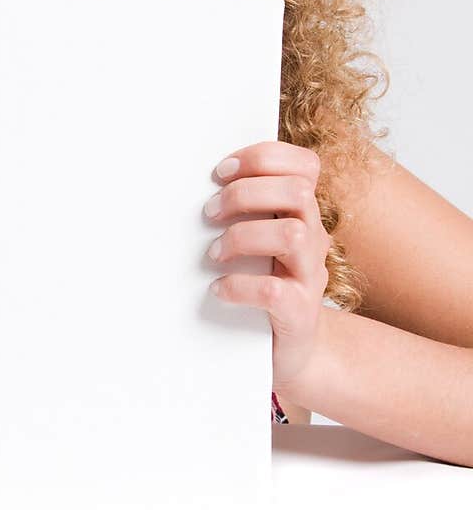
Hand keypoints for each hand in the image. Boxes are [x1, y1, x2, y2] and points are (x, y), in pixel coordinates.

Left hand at [203, 142, 330, 391]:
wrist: (291, 351)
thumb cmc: (264, 287)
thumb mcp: (259, 244)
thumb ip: (245, 212)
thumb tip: (195, 185)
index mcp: (303, 215)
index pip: (304, 165)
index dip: (264, 158)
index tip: (222, 171)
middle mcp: (314, 239)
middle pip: (298, 192)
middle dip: (247, 194)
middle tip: (210, 212)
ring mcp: (311, 276)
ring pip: (292, 235)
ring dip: (243, 237)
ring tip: (215, 252)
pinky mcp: (300, 313)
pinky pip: (274, 291)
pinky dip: (240, 286)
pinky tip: (218, 289)